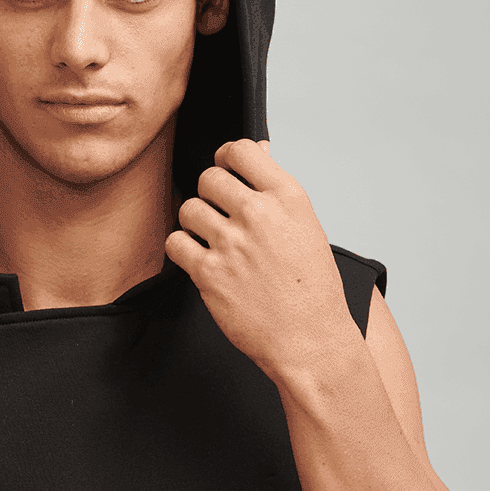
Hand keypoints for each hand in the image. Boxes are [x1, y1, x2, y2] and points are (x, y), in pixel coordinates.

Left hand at [165, 140, 354, 384]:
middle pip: (209, 178)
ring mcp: (231, 243)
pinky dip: (182, 249)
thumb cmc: (313, 290)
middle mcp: (258, 214)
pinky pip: (176, 243)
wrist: (310, 340)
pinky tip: (198, 259)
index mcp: (287, 197)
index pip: (241, 150)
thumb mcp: (307, 227)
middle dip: (210, 194)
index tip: (224, 170)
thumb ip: (276, 191)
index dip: (226, 158)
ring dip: (195, 222)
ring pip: (189, 208)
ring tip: (210, 241)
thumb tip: (259, 152)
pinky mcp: (209, 273)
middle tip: (219, 214)